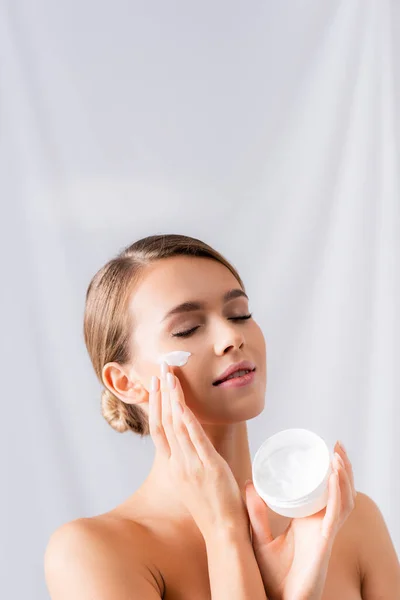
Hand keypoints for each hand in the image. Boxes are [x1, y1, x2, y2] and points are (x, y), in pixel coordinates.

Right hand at [148, 361, 247, 539]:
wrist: (222, 531)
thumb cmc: (211, 506)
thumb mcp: (192, 480)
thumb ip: (190, 459)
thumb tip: (192, 440)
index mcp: (172, 466)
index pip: (158, 429)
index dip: (155, 405)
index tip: (155, 385)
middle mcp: (177, 463)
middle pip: (164, 421)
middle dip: (162, 393)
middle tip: (160, 369)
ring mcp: (190, 464)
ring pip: (176, 425)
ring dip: (172, 398)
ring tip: (169, 376)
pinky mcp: (207, 467)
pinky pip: (194, 438)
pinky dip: (186, 419)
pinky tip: (181, 403)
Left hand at [245, 441, 355, 599]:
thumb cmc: (271, 578)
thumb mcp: (258, 538)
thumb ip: (255, 513)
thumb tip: (248, 483)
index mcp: (308, 522)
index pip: (325, 492)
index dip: (331, 472)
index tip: (325, 450)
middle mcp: (320, 526)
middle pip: (340, 493)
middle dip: (342, 468)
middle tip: (336, 445)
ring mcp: (324, 534)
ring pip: (343, 500)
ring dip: (344, 477)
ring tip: (338, 455)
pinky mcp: (324, 543)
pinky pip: (336, 515)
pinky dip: (338, 495)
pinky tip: (336, 478)